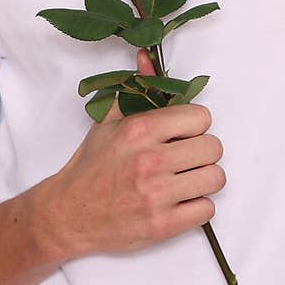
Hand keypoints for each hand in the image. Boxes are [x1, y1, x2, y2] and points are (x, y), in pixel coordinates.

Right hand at [53, 48, 225, 258]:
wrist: (68, 214)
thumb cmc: (91, 167)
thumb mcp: (108, 121)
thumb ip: (135, 90)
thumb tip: (148, 59)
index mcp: (139, 130)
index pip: (202, 117)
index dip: (194, 125)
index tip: (182, 134)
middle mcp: (150, 161)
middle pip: (214, 148)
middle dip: (201, 152)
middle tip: (184, 158)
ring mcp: (157, 196)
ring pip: (216, 178)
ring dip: (203, 179)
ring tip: (184, 180)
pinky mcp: (163, 225)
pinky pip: (207, 210)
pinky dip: (197, 207)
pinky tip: (178, 201)